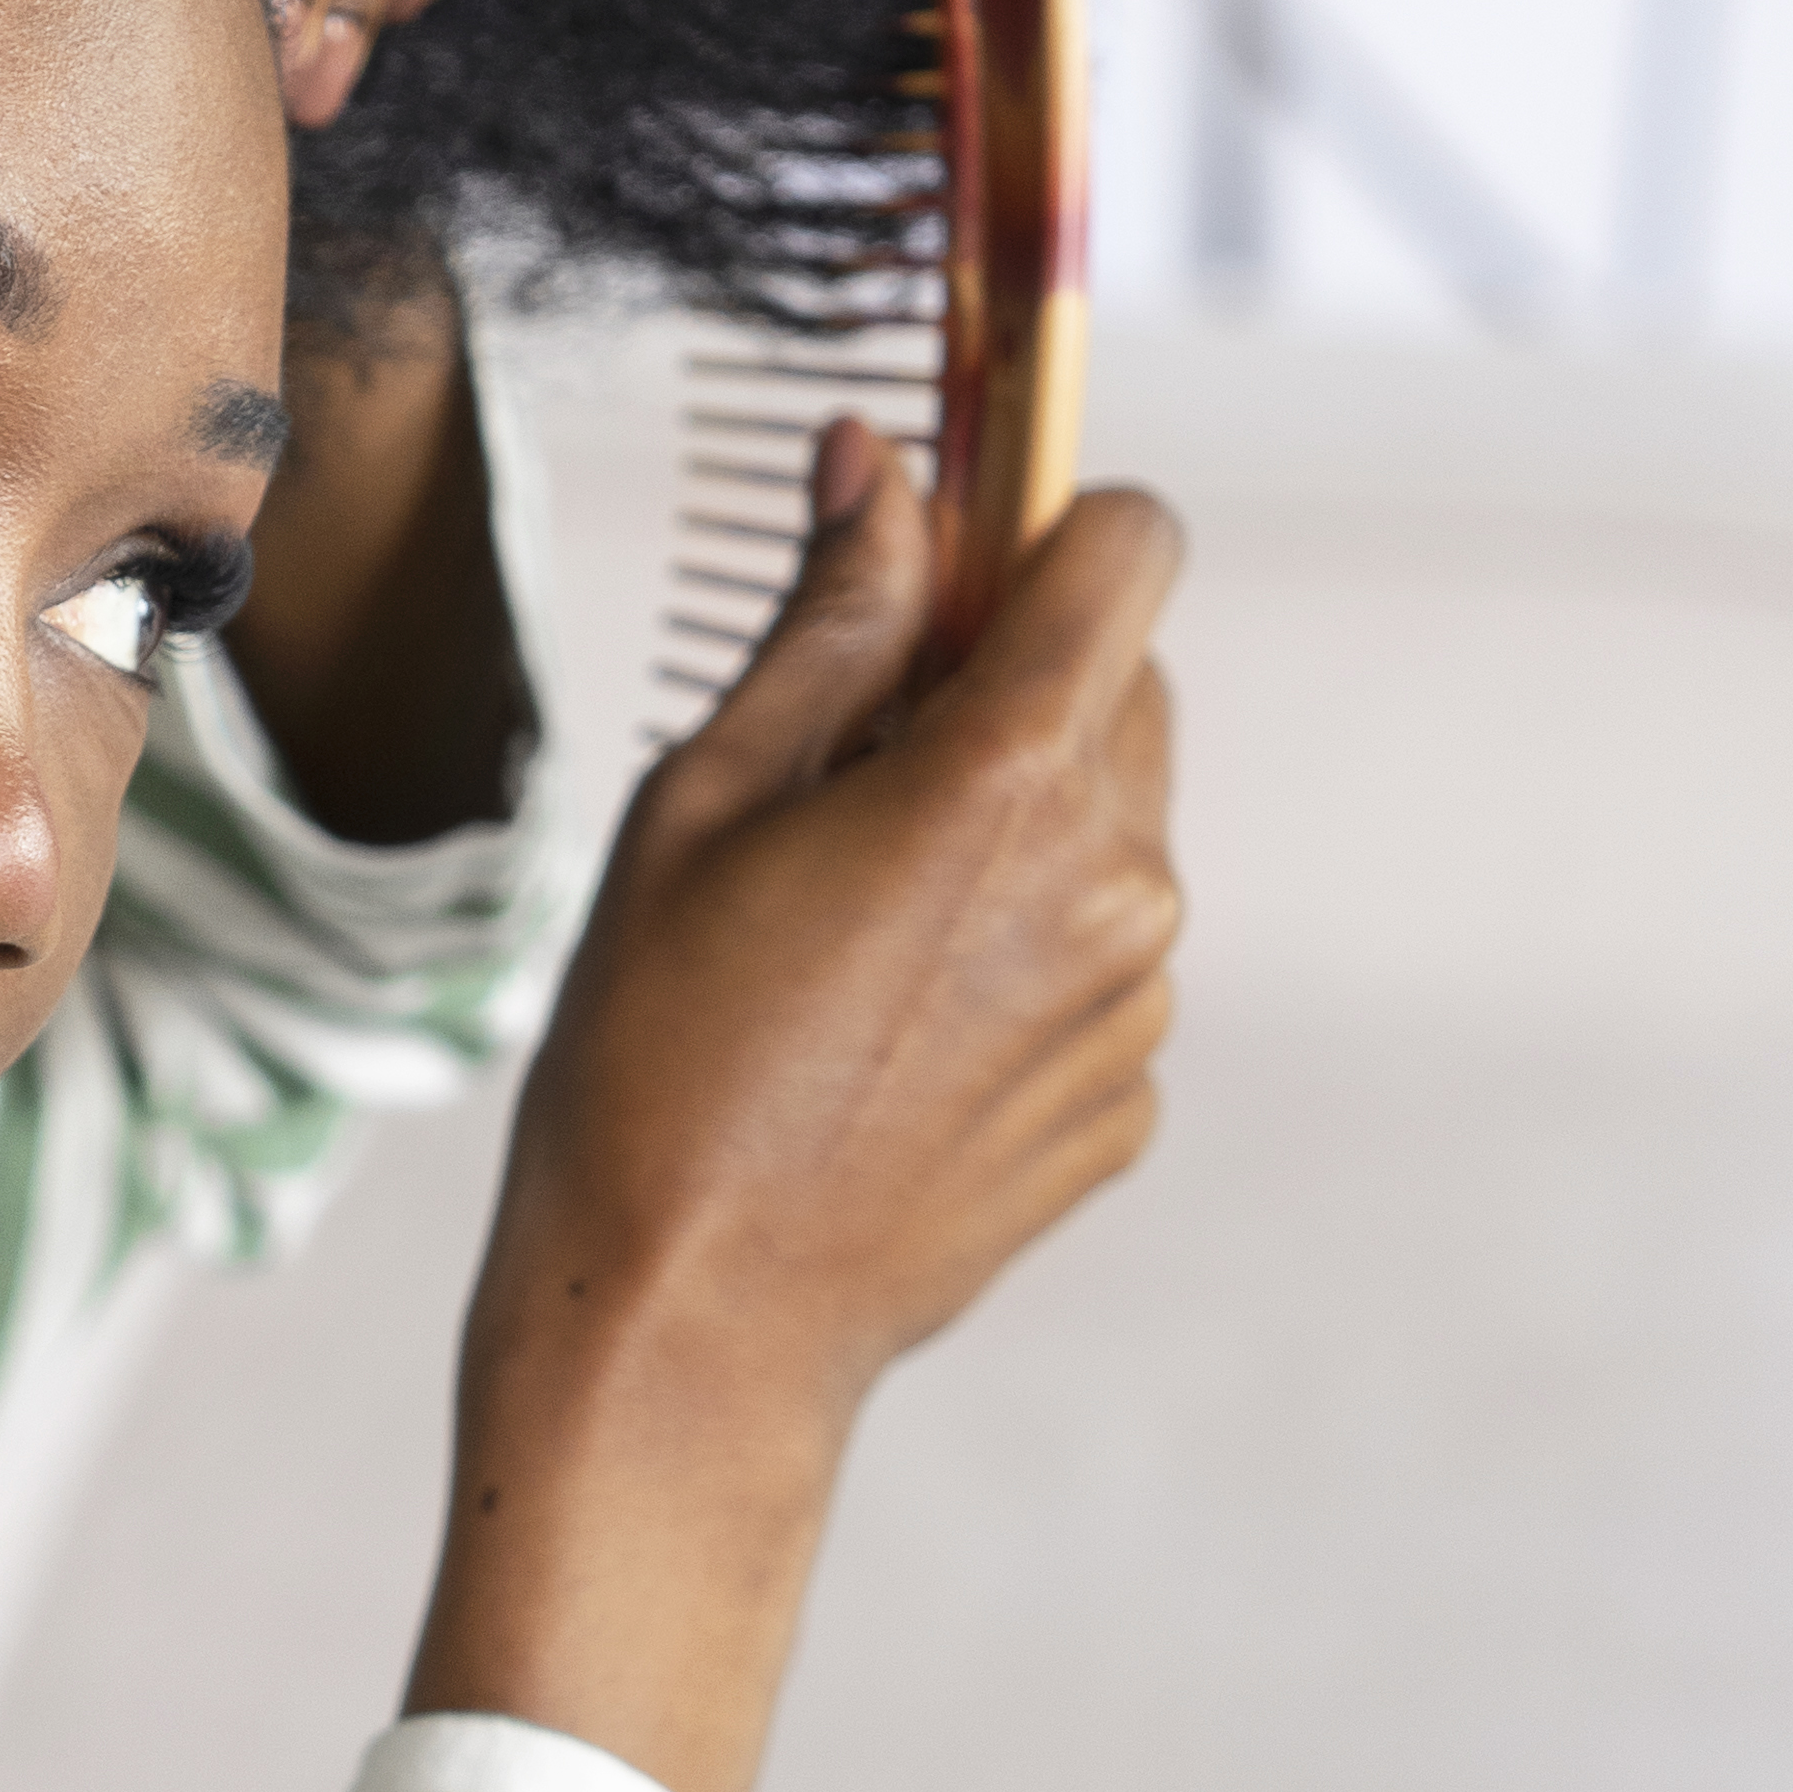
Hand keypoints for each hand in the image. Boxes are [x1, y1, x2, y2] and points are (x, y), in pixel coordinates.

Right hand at [410, 430, 1184, 1791]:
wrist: (690, 1328)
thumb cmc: (655, 1058)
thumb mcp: (704, 802)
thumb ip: (828, 619)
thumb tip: (882, 463)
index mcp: (1011, 779)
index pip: (1130, 545)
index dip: (1042, 528)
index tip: (949, 568)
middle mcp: (1119, 880)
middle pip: (1124, 686)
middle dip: (1011, 685)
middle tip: (850, 767)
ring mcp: (1138, 1003)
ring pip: (1112, 830)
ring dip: (1011, 829)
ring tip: (844, 930)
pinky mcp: (1127, 1101)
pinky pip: (1095, 966)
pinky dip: (1015, 959)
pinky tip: (878, 1032)